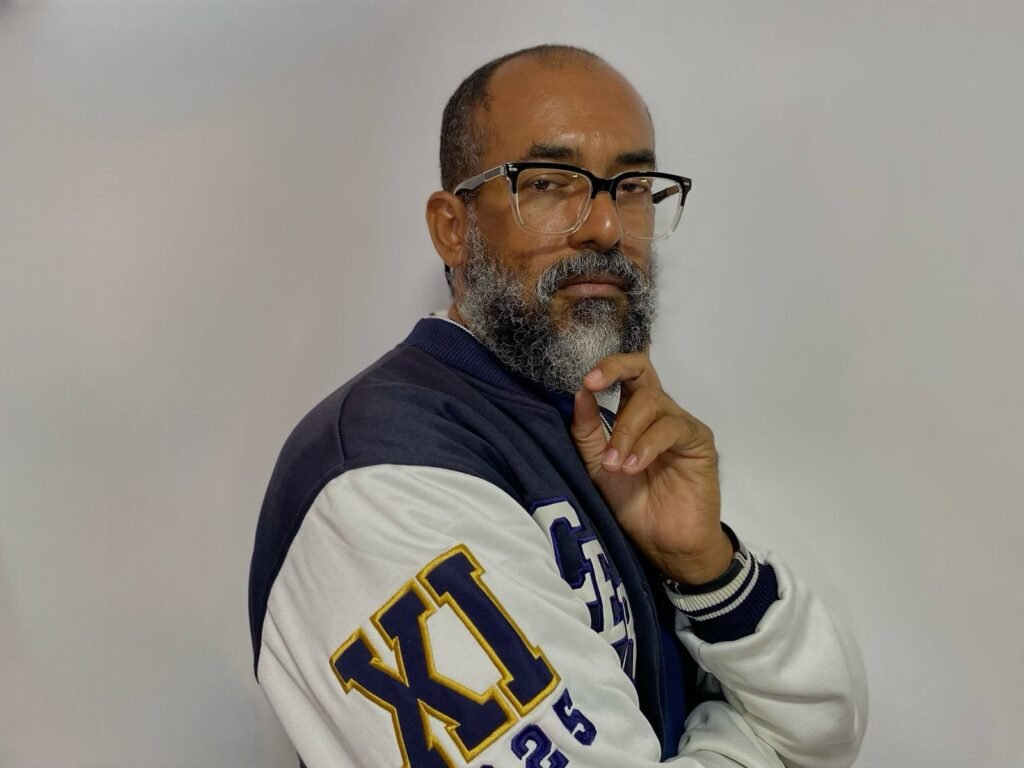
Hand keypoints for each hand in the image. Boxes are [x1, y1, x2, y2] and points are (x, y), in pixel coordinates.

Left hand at [570, 353, 733, 585]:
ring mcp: (680, 425)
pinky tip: (634, 467)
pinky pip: (672, 428)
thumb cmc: (633, 504)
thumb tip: (579, 393)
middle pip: (642, 372)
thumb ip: (587, 432)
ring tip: (616, 465)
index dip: (609, 365)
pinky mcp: (699, 441)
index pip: (627, 372)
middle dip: (613, 376)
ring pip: (652, 402)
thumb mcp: (598, 467)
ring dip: (625, 431)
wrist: (664, 543)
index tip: (586, 379)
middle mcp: (659, 412)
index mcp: (635, 413)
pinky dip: (647, 446)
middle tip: (590, 388)